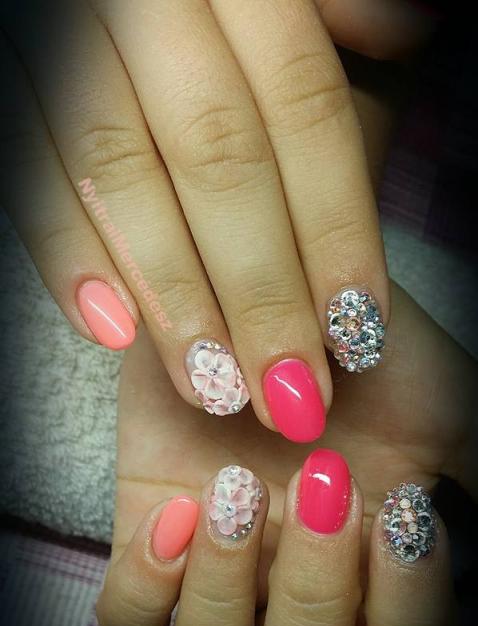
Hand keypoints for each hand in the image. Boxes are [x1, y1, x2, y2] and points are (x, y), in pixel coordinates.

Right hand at [1, 0, 432, 441]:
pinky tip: (111, 333)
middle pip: (218, 157)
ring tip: (213, 388)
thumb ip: (341, 17)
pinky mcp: (11, 74)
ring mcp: (71, 36)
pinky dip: (65, 253)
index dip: (334, 227)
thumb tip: (404, 33)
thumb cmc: (226, 4)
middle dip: (260, 289)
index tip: (356, 330)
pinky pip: (28, 171)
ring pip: (119, 173)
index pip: (303, 108)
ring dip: (172, 296)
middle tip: (289, 392)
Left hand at [96, 282, 475, 625]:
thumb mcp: (438, 414)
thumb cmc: (355, 362)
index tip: (399, 508)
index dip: (405, 623)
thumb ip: (474, 481)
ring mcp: (214, 580)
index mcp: (368, 590)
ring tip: (239, 487)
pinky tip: (181, 507)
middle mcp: (291, 602)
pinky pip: (127, 624)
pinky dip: (149, 585)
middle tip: (324, 482)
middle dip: (318, 596)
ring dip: (228, 592)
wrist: (267, 301)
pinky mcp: (146, 544)